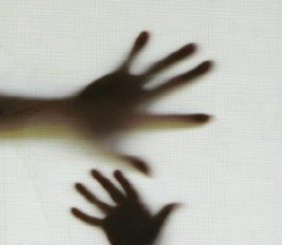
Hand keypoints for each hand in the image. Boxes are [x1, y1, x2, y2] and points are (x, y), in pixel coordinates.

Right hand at [66, 32, 211, 173]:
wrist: (70, 120)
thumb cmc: (87, 138)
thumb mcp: (107, 152)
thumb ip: (129, 160)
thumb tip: (150, 174)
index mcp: (141, 120)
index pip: (169, 120)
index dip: (187, 120)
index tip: (208, 119)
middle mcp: (140, 101)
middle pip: (172, 87)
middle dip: (191, 76)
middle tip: (211, 65)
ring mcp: (131, 88)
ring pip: (158, 69)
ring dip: (174, 58)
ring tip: (194, 46)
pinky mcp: (117, 77)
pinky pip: (130, 59)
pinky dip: (138, 48)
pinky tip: (146, 33)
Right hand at [71, 170, 175, 244]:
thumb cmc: (151, 241)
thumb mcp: (159, 227)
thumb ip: (166, 214)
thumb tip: (182, 204)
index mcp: (137, 206)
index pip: (129, 190)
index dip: (123, 181)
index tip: (115, 172)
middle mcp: (124, 208)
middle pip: (111, 191)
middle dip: (102, 181)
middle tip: (92, 170)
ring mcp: (114, 216)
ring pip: (98, 202)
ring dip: (88, 194)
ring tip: (76, 184)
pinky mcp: (106, 227)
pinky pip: (92, 220)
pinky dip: (83, 215)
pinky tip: (72, 208)